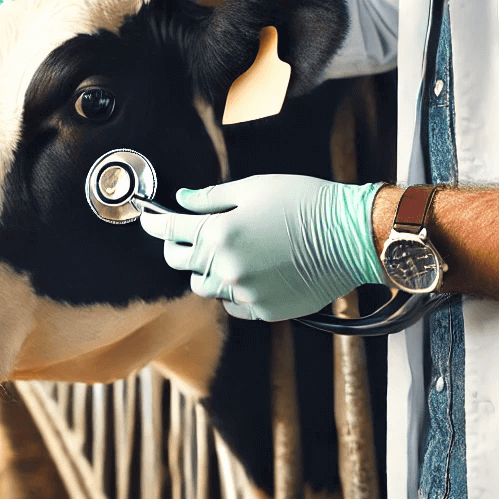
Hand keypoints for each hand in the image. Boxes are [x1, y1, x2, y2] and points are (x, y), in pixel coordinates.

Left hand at [140, 174, 385, 320]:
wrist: (349, 235)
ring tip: (221, 253)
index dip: (155, 223)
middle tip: (182, 235)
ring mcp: (244, 292)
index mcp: (220, 231)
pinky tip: (246, 272)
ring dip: (204, 270)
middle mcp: (226, 266)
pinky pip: (232, 304)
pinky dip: (231, 290)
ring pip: (204, 287)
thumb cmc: (305, 203)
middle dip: (175, 247)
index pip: (172, 231)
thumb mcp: (254, 188)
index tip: (148, 218)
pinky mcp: (263, 310)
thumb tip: (182, 200)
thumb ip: (211, 198)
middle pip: (181, 262)